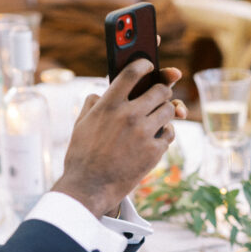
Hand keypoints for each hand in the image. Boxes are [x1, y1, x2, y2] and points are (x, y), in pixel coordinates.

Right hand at [52, 59, 185, 217]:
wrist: (89, 187)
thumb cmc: (81, 155)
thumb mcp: (80, 124)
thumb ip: (92, 104)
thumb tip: (100, 93)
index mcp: (108, 105)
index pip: (132, 73)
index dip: (144, 65)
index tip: (148, 65)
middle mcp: (128, 115)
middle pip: (159, 90)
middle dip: (161, 90)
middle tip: (159, 94)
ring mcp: (143, 132)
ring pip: (169, 109)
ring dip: (166, 110)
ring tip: (158, 116)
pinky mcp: (154, 151)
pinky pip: (170, 132)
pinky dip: (165, 132)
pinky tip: (157, 136)